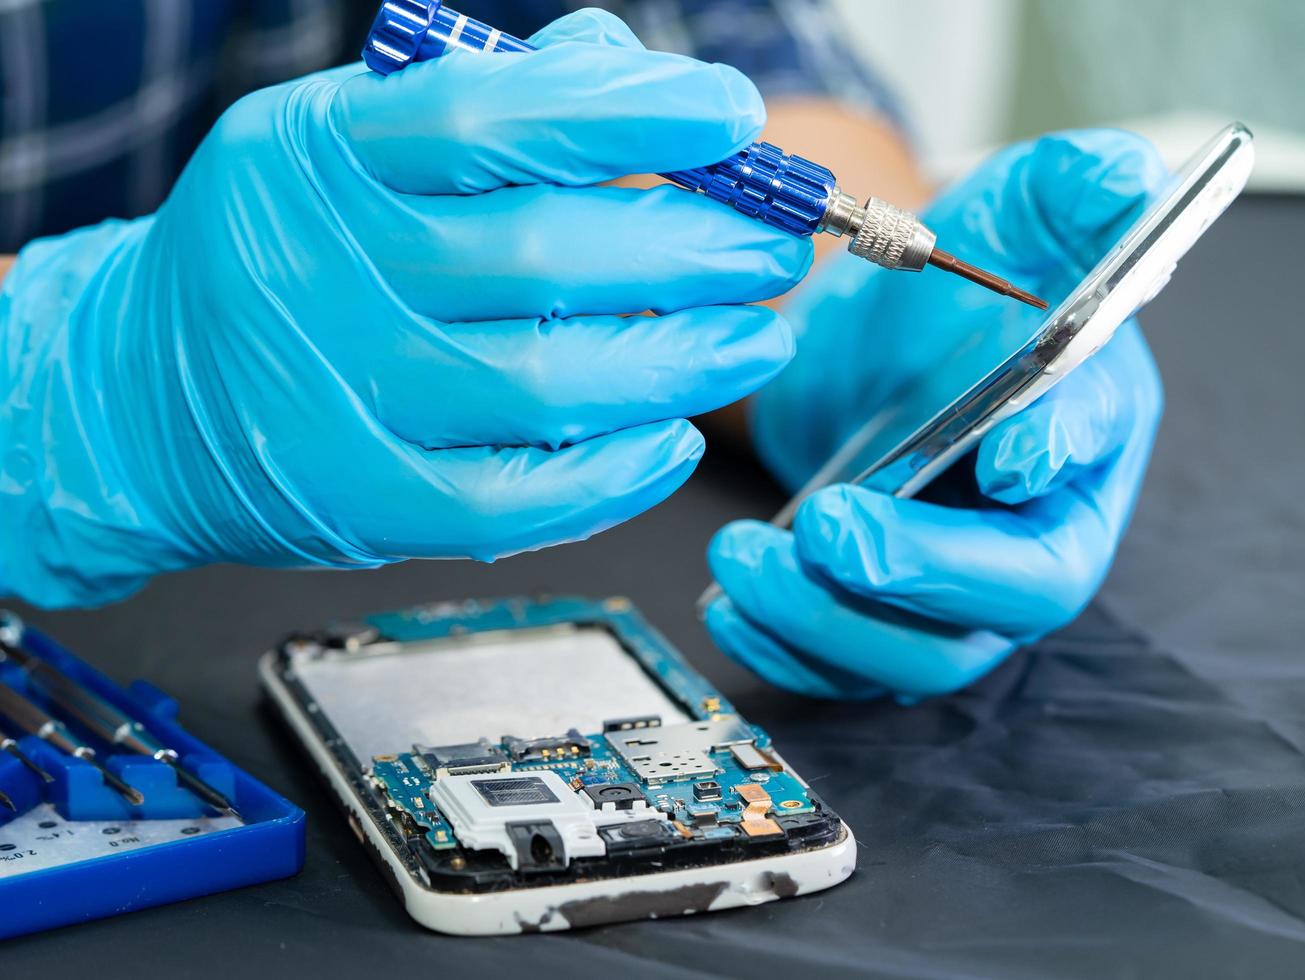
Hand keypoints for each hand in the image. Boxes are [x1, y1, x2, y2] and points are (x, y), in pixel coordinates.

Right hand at [0, 10, 808, 607]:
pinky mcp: (367, 501)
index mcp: (324, 157)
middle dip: (691, 251)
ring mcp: (345, 397)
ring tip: (758, 338)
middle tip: (774, 250)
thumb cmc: (279, 248)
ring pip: (545, 384)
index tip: (732, 118)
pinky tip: (674, 438)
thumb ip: (485, 101)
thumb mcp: (343, 136)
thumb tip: (632, 73)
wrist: (142, 390)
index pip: (493, 119)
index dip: (630, 117)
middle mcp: (329, 273)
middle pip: (542, 256)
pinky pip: (512, 497)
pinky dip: (611, 473)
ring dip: (679, 362)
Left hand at [705, 130, 1169, 700]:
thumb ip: (1082, 182)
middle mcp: (1044, 518)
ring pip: (927, 652)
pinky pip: (854, 666)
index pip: (1100, 451)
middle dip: (923, 570)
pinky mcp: (891, 607)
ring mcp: (966, 581)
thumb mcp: (1022, 200)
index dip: (1061, 457)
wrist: (882, 330)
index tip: (1005, 454)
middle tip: (831, 527)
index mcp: (1095, 416)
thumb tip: (1129, 179)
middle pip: (1020, 590)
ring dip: (832, 621)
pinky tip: (731, 604)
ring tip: (743, 558)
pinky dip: (791, 650)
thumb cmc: (968, 270)